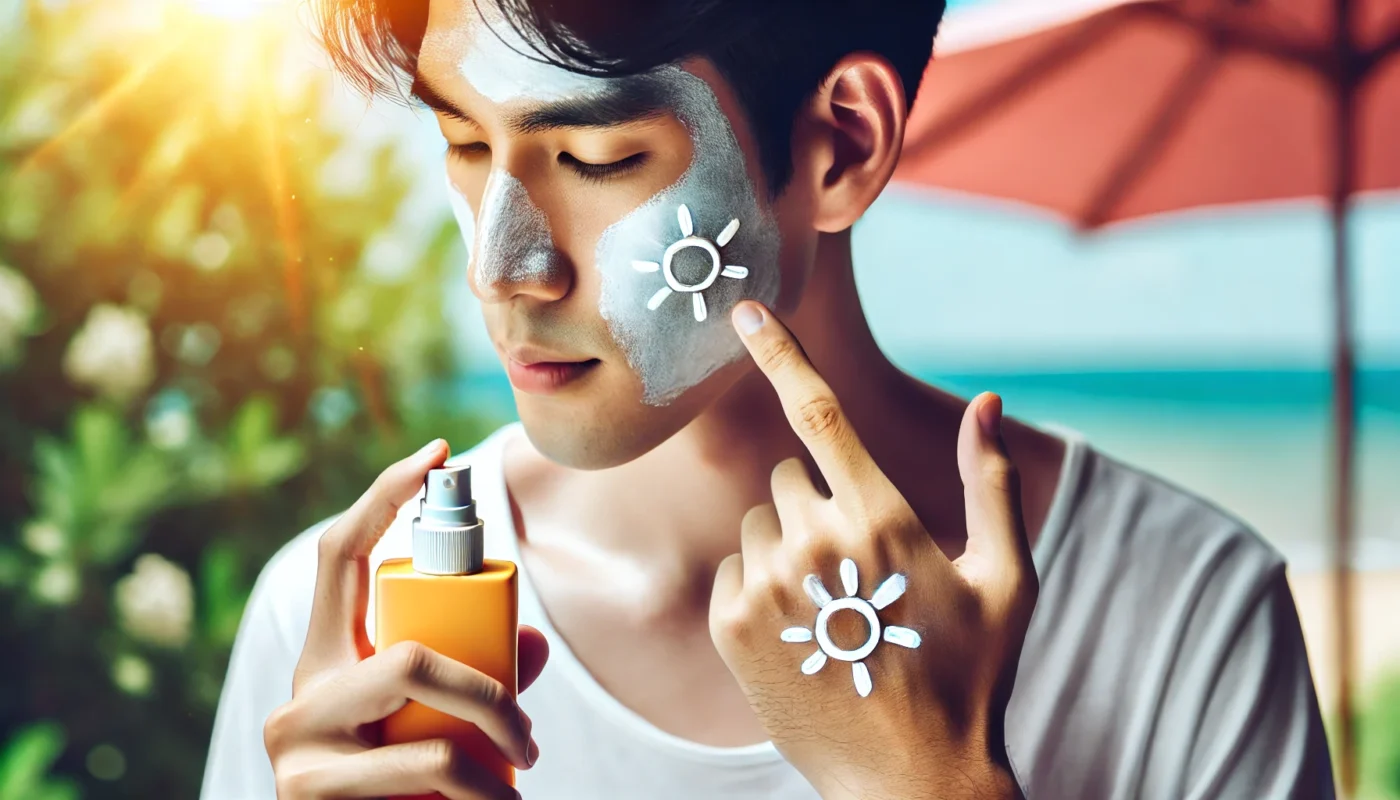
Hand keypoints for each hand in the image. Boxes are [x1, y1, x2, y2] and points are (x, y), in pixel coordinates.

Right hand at [263, 440, 549, 798]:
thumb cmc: (404, 793)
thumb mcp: (436, 728)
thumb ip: (476, 680)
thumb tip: (527, 641)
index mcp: (323, 661)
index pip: (335, 556)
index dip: (381, 496)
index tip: (435, 452)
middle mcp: (295, 697)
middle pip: (405, 652)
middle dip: (489, 692)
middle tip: (532, 739)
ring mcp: (293, 750)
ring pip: (421, 722)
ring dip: (494, 755)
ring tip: (520, 786)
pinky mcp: (307, 798)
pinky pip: (420, 774)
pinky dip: (478, 796)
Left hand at [709, 302, 1035, 799]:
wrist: (913, 780)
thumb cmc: (972, 675)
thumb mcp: (1006, 580)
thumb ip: (992, 483)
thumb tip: (990, 399)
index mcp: (882, 519)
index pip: (821, 413)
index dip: (781, 351)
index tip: (745, 308)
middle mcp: (815, 543)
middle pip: (792, 477)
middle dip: (822, 503)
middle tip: (863, 571)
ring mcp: (767, 586)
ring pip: (760, 523)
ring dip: (790, 548)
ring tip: (836, 610)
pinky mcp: (731, 626)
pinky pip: (733, 569)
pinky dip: (760, 587)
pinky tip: (804, 631)